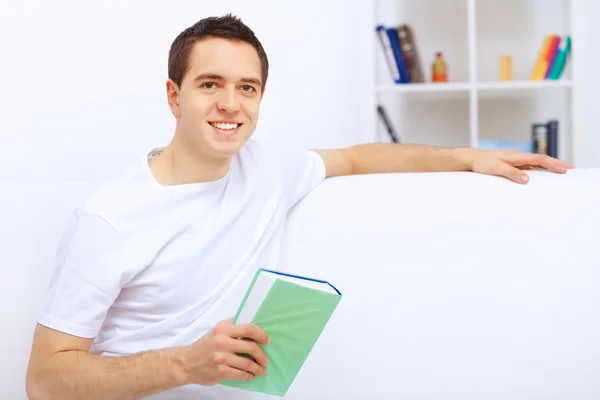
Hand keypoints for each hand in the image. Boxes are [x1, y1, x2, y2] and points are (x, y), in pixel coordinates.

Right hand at [179, 318, 269, 385]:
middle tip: (265, 359)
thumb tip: (255, 328)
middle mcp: (222, 342)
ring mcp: (221, 358)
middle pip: (251, 346)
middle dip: (262, 355)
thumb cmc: (204, 346)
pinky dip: (249, 375)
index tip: (266, 340)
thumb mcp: (217, 330)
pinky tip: (251, 375)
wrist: (186, 363)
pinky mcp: (220, 371)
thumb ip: (233, 327)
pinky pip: (241, 374)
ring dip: (258, 368)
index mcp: (223, 328)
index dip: (261, 334)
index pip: (248, 328)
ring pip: (248, 363)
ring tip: (261, 370)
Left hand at [458, 148, 573, 183]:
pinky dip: (537, 170)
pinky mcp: (510, 164)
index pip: (540, 159)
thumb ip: (511, 173)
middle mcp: (518, 157)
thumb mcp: (496, 168)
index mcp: (517, 156)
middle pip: (541, 160)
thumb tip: (527, 179)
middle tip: (569, 169)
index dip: (554, 164)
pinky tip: (539, 174)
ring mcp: (514, 160)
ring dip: (547, 166)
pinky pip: (527, 167)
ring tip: (559, 171)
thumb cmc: (481, 162)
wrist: (469, 159)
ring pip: (535, 163)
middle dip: (555, 164)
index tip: (566, 169)